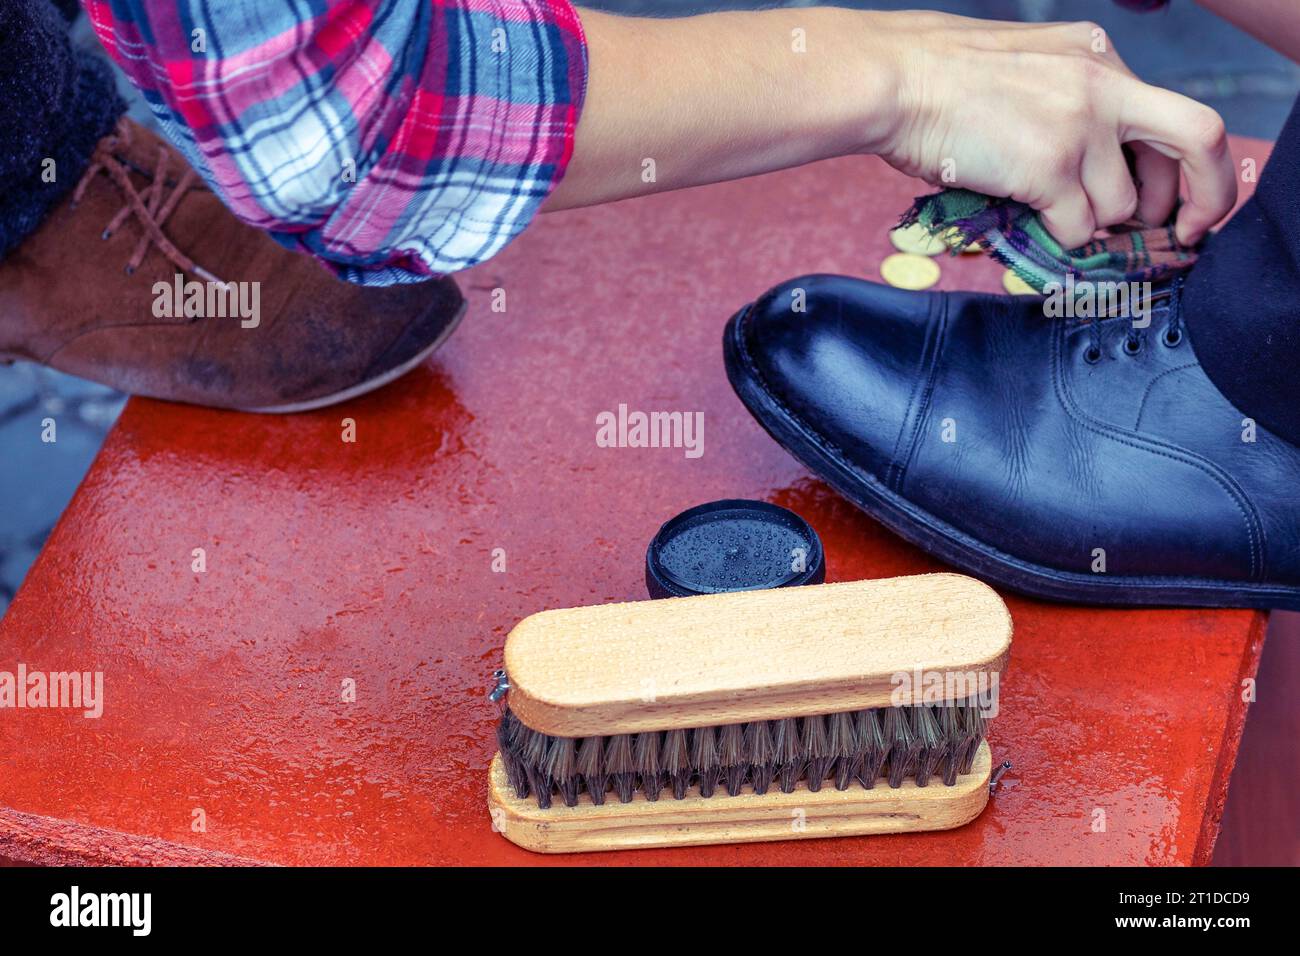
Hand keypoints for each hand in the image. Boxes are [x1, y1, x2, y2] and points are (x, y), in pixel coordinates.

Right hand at [868, 14, 1236, 246]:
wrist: (893, 82)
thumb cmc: (935, 80)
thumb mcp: (1025, 67)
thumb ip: (1068, 99)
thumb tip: (1086, 165)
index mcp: (1098, 57)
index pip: (1170, 113)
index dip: (1182, 166)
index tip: (1174, 201)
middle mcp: (1103, 86)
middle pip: (1198, 141)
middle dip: (1199, 199)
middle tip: (1174, 234)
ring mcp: (1079, 127)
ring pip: (1122, 205)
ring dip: (1088, 224)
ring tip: (1045, 213)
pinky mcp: (1049, 168)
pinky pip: (1077, 229)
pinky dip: (1056, 238)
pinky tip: (1027, 218)